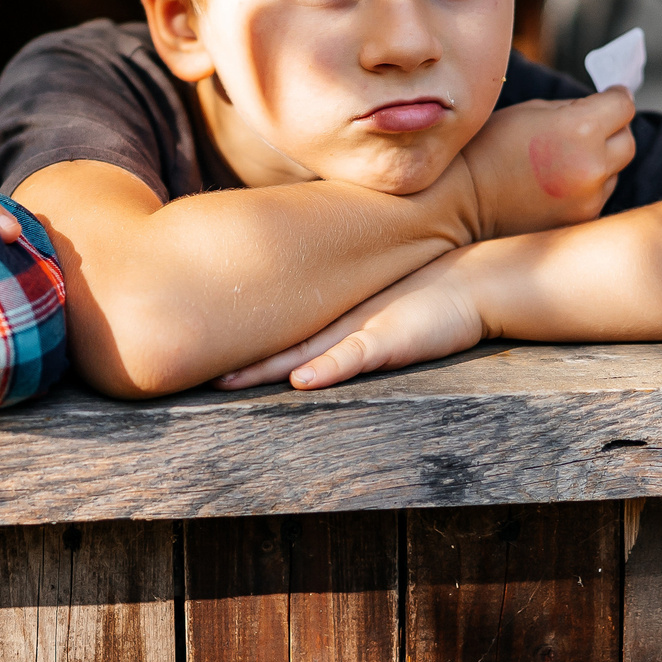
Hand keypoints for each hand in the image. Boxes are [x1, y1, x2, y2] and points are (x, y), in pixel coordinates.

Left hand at [213, 252, 487, 391]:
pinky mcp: (390, 341)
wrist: (477, 280)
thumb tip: (309, 340)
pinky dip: (326, 370)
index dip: (233, 337)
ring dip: (264, 368)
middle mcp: (337, 322)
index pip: (273, 330)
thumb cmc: (428, 294)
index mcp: (330, 317)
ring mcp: (362, 330)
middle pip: (274, 342)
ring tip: (223, 380)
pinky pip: (353, 358)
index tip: (193, 345)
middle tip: (184, 364)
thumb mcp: (378, 310)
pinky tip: (300, 381)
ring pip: (303, 352)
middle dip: (231, 356)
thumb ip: (346, 323)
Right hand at [453, 91, 636, 239]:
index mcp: (581, 130)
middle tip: (591, 127)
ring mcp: (590, 199)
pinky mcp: (581, 221)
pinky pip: (597, 195)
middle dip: (613, 129)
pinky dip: (586, 187)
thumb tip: (602, 109)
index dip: (616, 96)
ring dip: (599, 161)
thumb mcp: (530, 111)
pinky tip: (556, 184)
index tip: (612, 94)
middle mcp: (593, 166)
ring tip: (562, 160)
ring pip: (614, 171)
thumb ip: (573, 109)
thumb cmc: (490, 146)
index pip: (623, 105)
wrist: (463, 199)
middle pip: (628, 140)